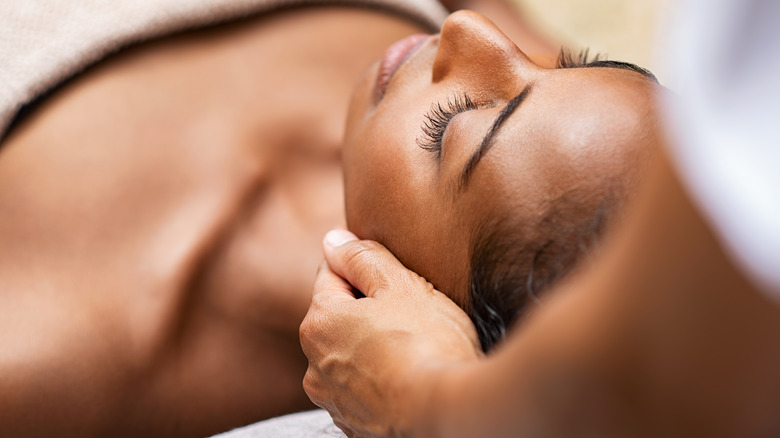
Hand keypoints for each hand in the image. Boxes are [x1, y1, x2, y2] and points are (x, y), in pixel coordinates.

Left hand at [300, 230, 480, 436]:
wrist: (447, 414)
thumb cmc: (426, 344)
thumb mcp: (400, 285)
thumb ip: (362, 258)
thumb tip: (333, 240)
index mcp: (320, 322)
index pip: (332, 275)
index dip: (363, 268)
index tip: (393, 276)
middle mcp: (314, 364)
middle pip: (339, 317)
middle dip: (368, 309)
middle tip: (411, 312)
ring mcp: (333, 399)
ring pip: (350, 354)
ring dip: (372, 346)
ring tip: (414, 347)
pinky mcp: (354, 425)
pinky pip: (364, 388)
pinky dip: (380, 378)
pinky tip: (410, 376)